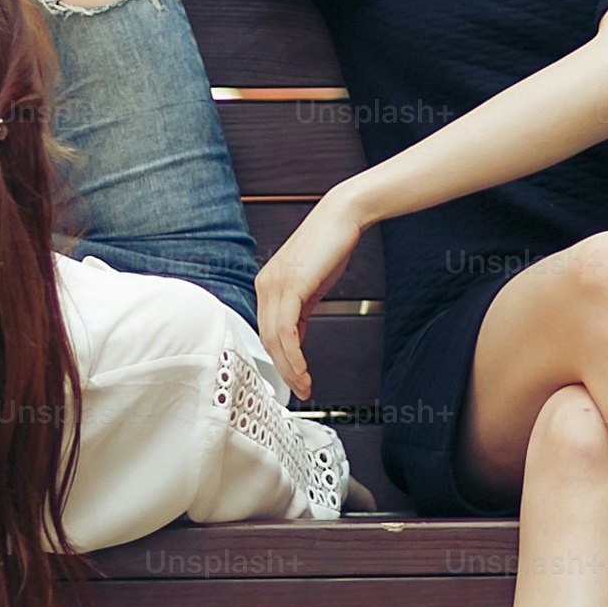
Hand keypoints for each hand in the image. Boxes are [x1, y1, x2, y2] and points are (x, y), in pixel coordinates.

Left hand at [255, 189, 366, 399]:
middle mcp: (265, 285)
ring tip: (303, 385)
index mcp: (267, 284)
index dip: (277, 358)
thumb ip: (301, 310)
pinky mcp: (289, 287)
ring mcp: (274, 285)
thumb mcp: (312, 284)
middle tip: (297, 389)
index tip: (291, 376)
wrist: (342, 217)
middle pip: (266, 339)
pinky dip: (294, 356)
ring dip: (289, 368)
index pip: (266, 330)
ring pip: (274, 339)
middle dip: (282, 370)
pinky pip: (286, 331)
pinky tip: (303, 369)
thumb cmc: (330, 245)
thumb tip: (297, 337)